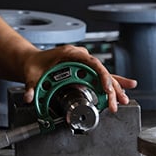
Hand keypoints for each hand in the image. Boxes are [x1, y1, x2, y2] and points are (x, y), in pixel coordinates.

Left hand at [21, 44, 136, 112]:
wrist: (32, 61)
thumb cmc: (34, 64)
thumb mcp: (31, 75)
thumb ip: (31, 86)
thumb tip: (29, 97)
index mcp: (69, 53)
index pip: (91, 62)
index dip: (101, 74)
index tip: (106, 87)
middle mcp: (79, 56)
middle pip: (100, 70)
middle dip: (110, 86)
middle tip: (116, 102)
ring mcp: (83, 63)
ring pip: (103, 74)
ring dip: (115, 87)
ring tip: (124, 99)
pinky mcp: (84, 70)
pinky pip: (101, 76)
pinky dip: (112, 83)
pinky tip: (126, 89)